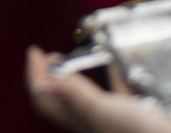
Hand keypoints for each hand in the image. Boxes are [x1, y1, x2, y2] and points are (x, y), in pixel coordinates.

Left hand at [26, 47, 170, 132]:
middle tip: (50, 55)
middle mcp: (92, 121)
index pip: (45, 98)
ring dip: (77, 77)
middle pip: (61, 99)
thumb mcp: (104, 111)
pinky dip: (113, 76)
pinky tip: (118, 63)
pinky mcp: (135, 116)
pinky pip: (118, 93)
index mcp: (80, 119)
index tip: (35, 51)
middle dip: (51, 76)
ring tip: (76, 59)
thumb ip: (75, 95)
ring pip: (86, 97)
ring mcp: (113, 119)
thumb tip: (42, 83)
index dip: (35, 74)